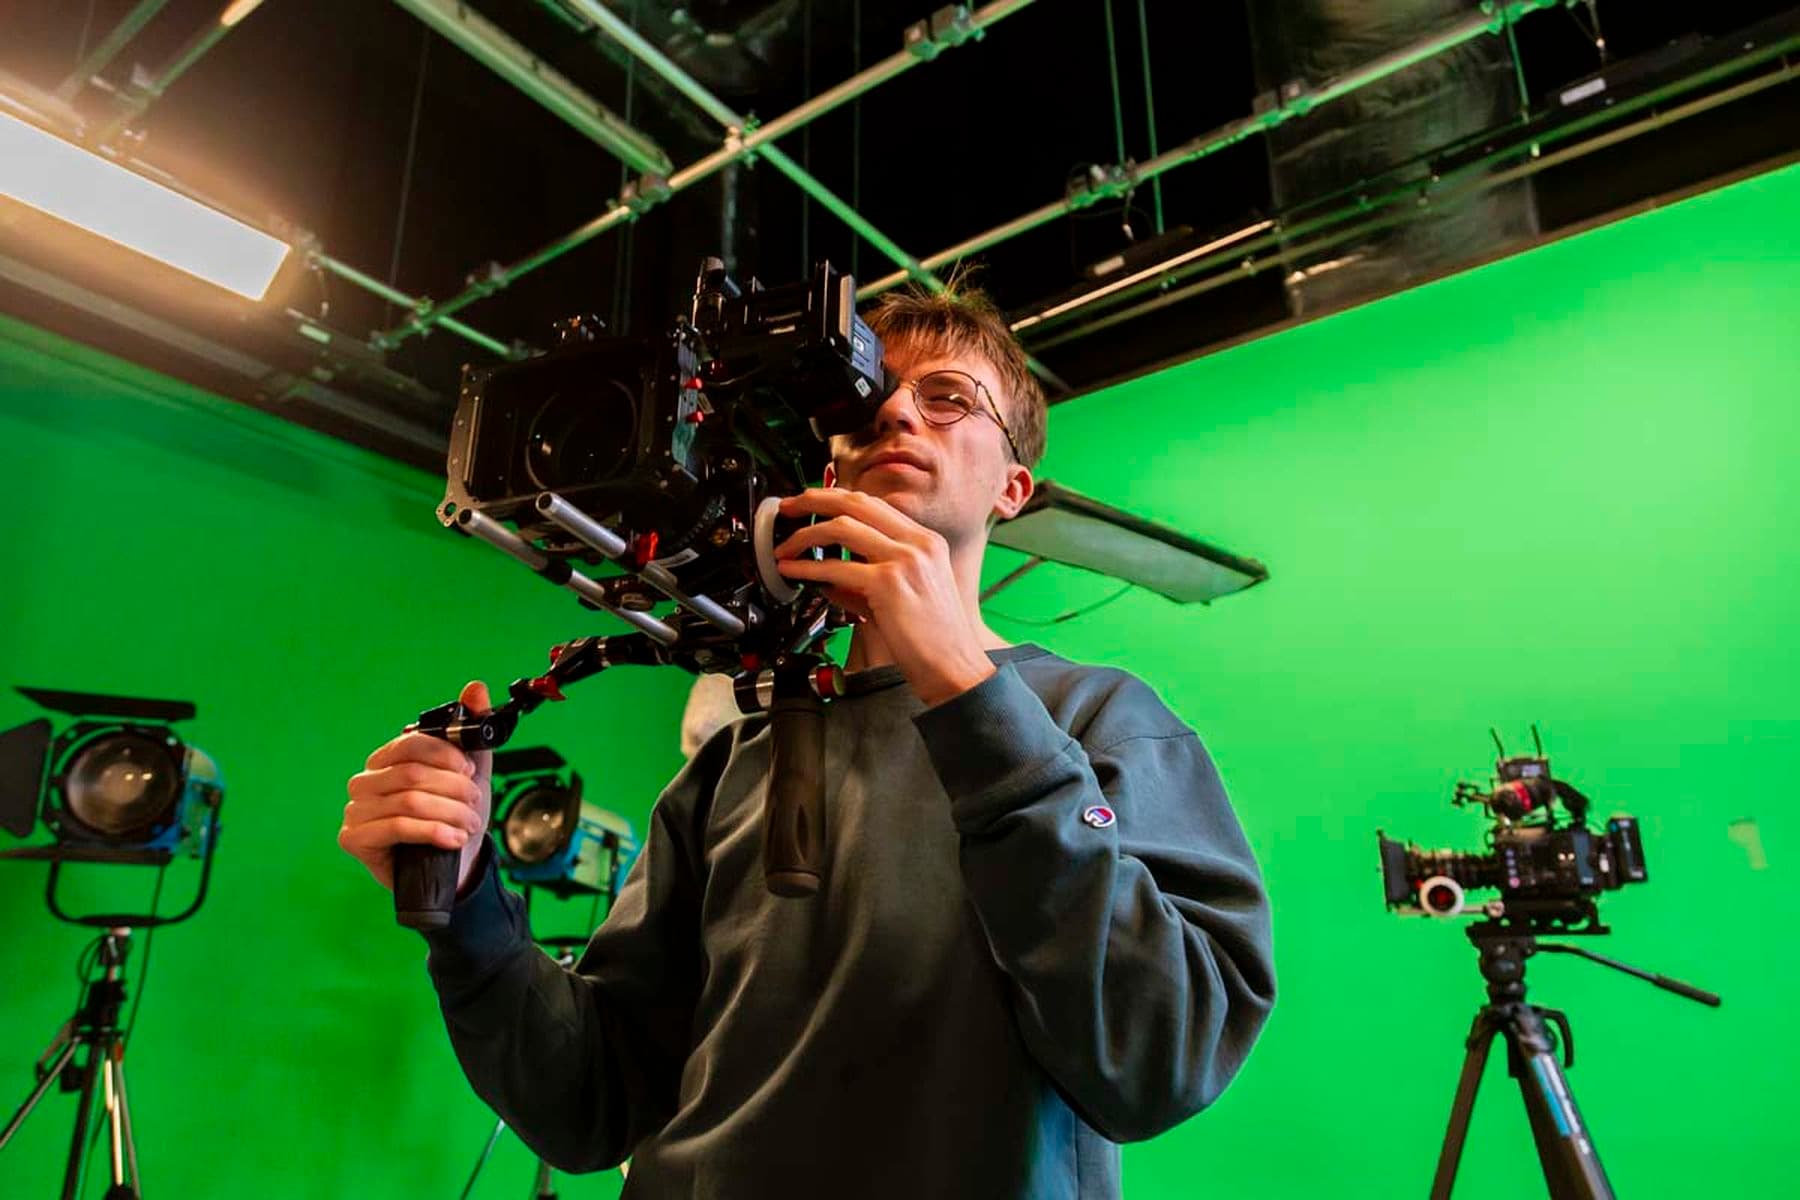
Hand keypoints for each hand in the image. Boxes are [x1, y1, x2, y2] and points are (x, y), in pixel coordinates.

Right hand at [340, 680, 493, 891]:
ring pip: (409, 801)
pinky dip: (433, 831)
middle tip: (475, 804)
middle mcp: (365, 781)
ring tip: (469, 824)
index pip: (411, 743)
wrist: (453, 866)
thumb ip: (471, 729)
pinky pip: (397, 827)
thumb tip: (475, 686)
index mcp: (386, 760)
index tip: (470, 771)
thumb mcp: (470, 772)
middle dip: (454, 790)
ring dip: (450, 813)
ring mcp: (355, 810)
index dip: (446, 755)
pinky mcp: (354, 839)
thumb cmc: (454, 816)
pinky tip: (453, 839)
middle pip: (413, 774)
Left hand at [773, 489, 994, 706]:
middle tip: (789, 508)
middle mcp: (918, 543)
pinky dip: (807, 568)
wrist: (956, 667)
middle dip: (815, 500)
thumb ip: (870, 581)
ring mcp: (905, 560)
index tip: (813, 504)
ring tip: (784, 547)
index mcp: (926, 542)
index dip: (837, 500)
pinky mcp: (889, 583)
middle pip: (857, 503)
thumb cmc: (936, 640)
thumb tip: (829, 578)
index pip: (875, 504)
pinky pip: (837, 568)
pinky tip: (793, 571)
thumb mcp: (907, 596)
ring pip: (842, 528)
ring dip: (805, 535)